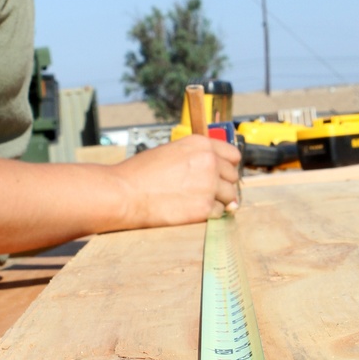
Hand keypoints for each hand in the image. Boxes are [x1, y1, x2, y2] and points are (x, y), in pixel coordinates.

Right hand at [114, 134, 241, 227]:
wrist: (124, 193)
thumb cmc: (140, 173)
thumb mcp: (171, 152)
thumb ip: (196, 159)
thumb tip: (215, 174)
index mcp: (201, 144)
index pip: (233, 156)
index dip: (227, 167)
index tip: (221, 175)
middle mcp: (209, 162)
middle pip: (233, 177)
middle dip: (222, 185)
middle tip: (204, 191)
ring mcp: (209, 186)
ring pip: (230, 196)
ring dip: (218, 201)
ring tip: (196, 202)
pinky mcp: (204, 208)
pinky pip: (219, 213)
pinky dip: (209, 215)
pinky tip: (191, 211)